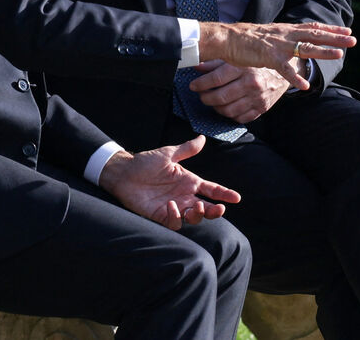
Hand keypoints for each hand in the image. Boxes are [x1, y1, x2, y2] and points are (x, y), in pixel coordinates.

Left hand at [98, 136, 240, 229]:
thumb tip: (202, 138)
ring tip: (194, 206)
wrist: (123, 172)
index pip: (211, 190)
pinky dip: (176, 217)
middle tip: (220, 209)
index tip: (236, 198)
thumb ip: (186, 149)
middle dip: (215, 211)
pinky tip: (172, 206)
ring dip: (197, 215)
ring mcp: (174, 206)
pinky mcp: (161, 215)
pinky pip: (174, 222)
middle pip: (206, 208)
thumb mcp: (167, 154)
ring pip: (193, 218)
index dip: (224, 194)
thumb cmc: (144, 162)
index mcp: (188, 181)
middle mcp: (184, 196)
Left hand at [189, 59, 295, 122]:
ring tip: (212, 102)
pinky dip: (230, 115)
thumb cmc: (257, 63)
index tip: (193, 86)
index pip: (216, 79)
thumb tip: (196, 67)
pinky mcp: (262, 108)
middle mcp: (251, 83)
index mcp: (243, 68)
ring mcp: (257, 98)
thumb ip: (215, 63)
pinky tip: (226, 108)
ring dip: (216, 108)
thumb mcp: (237, 59)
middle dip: (206, 98)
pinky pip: (240, 118)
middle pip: (220, 97)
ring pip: (228, 110)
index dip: (201, 84)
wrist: (284, 71)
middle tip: (201, 96)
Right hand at [198, 20, 352, 87]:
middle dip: (335, 37)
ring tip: (339, 55)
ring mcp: (277, 45)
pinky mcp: (268, 57)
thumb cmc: (244, 39)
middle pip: (314, 35)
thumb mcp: (268, 36)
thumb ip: (282, 38)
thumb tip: (292, 41)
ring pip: (305, 48)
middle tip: (353, 40)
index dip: (330, 29)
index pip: (312, 27)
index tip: (346, 31)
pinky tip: (305, 85)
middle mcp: (285, 35)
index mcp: (285, 30)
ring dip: (323, 52)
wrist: (226, 39)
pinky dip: (295, 77)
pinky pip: (284, 69)